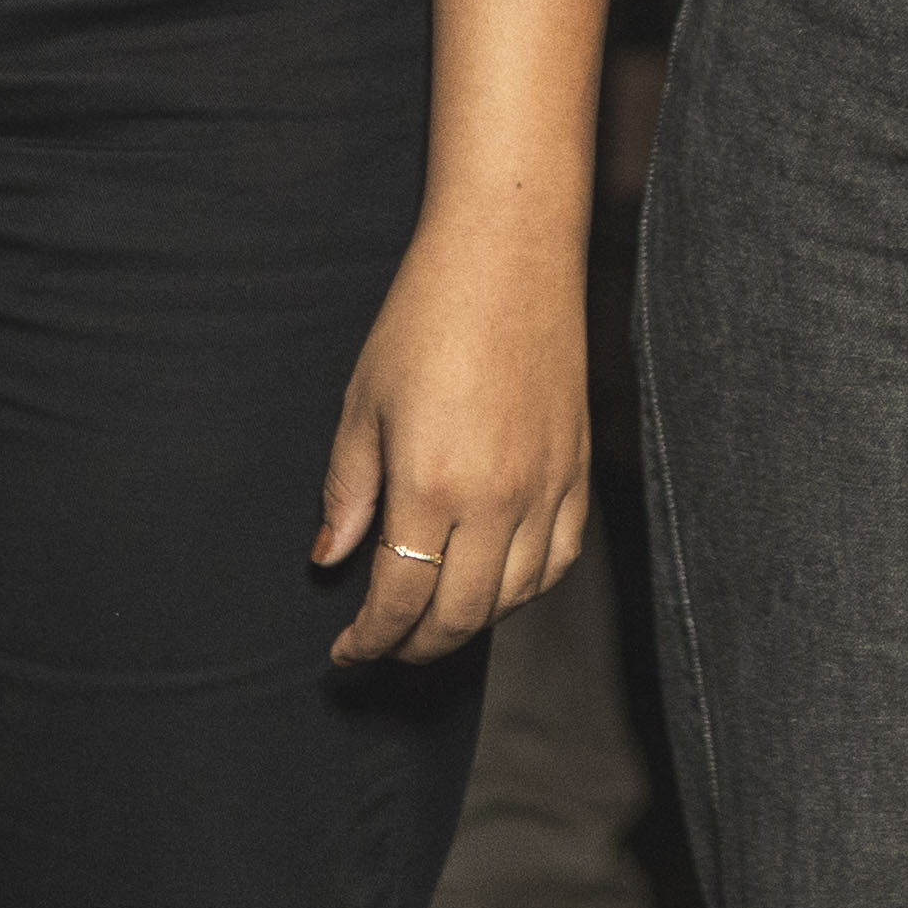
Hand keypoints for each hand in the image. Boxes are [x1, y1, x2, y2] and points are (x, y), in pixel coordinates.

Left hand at [316, 209, 586, 667]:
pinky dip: (523, 590)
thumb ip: (347, 491)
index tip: (347, 652)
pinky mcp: (578, 471)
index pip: (400, 599)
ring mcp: (548, 487)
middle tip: (383, 645)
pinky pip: (558, 561)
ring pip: (513, 599)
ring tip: (432, 618)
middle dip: (414, 646)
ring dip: (467, 623)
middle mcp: (499, 499)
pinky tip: (494, 584)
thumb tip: (329, 559)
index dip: (369, 640)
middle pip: (459, 617)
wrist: (509, 255)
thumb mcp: (363, 403)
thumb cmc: (426, 317)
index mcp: (433, 484)